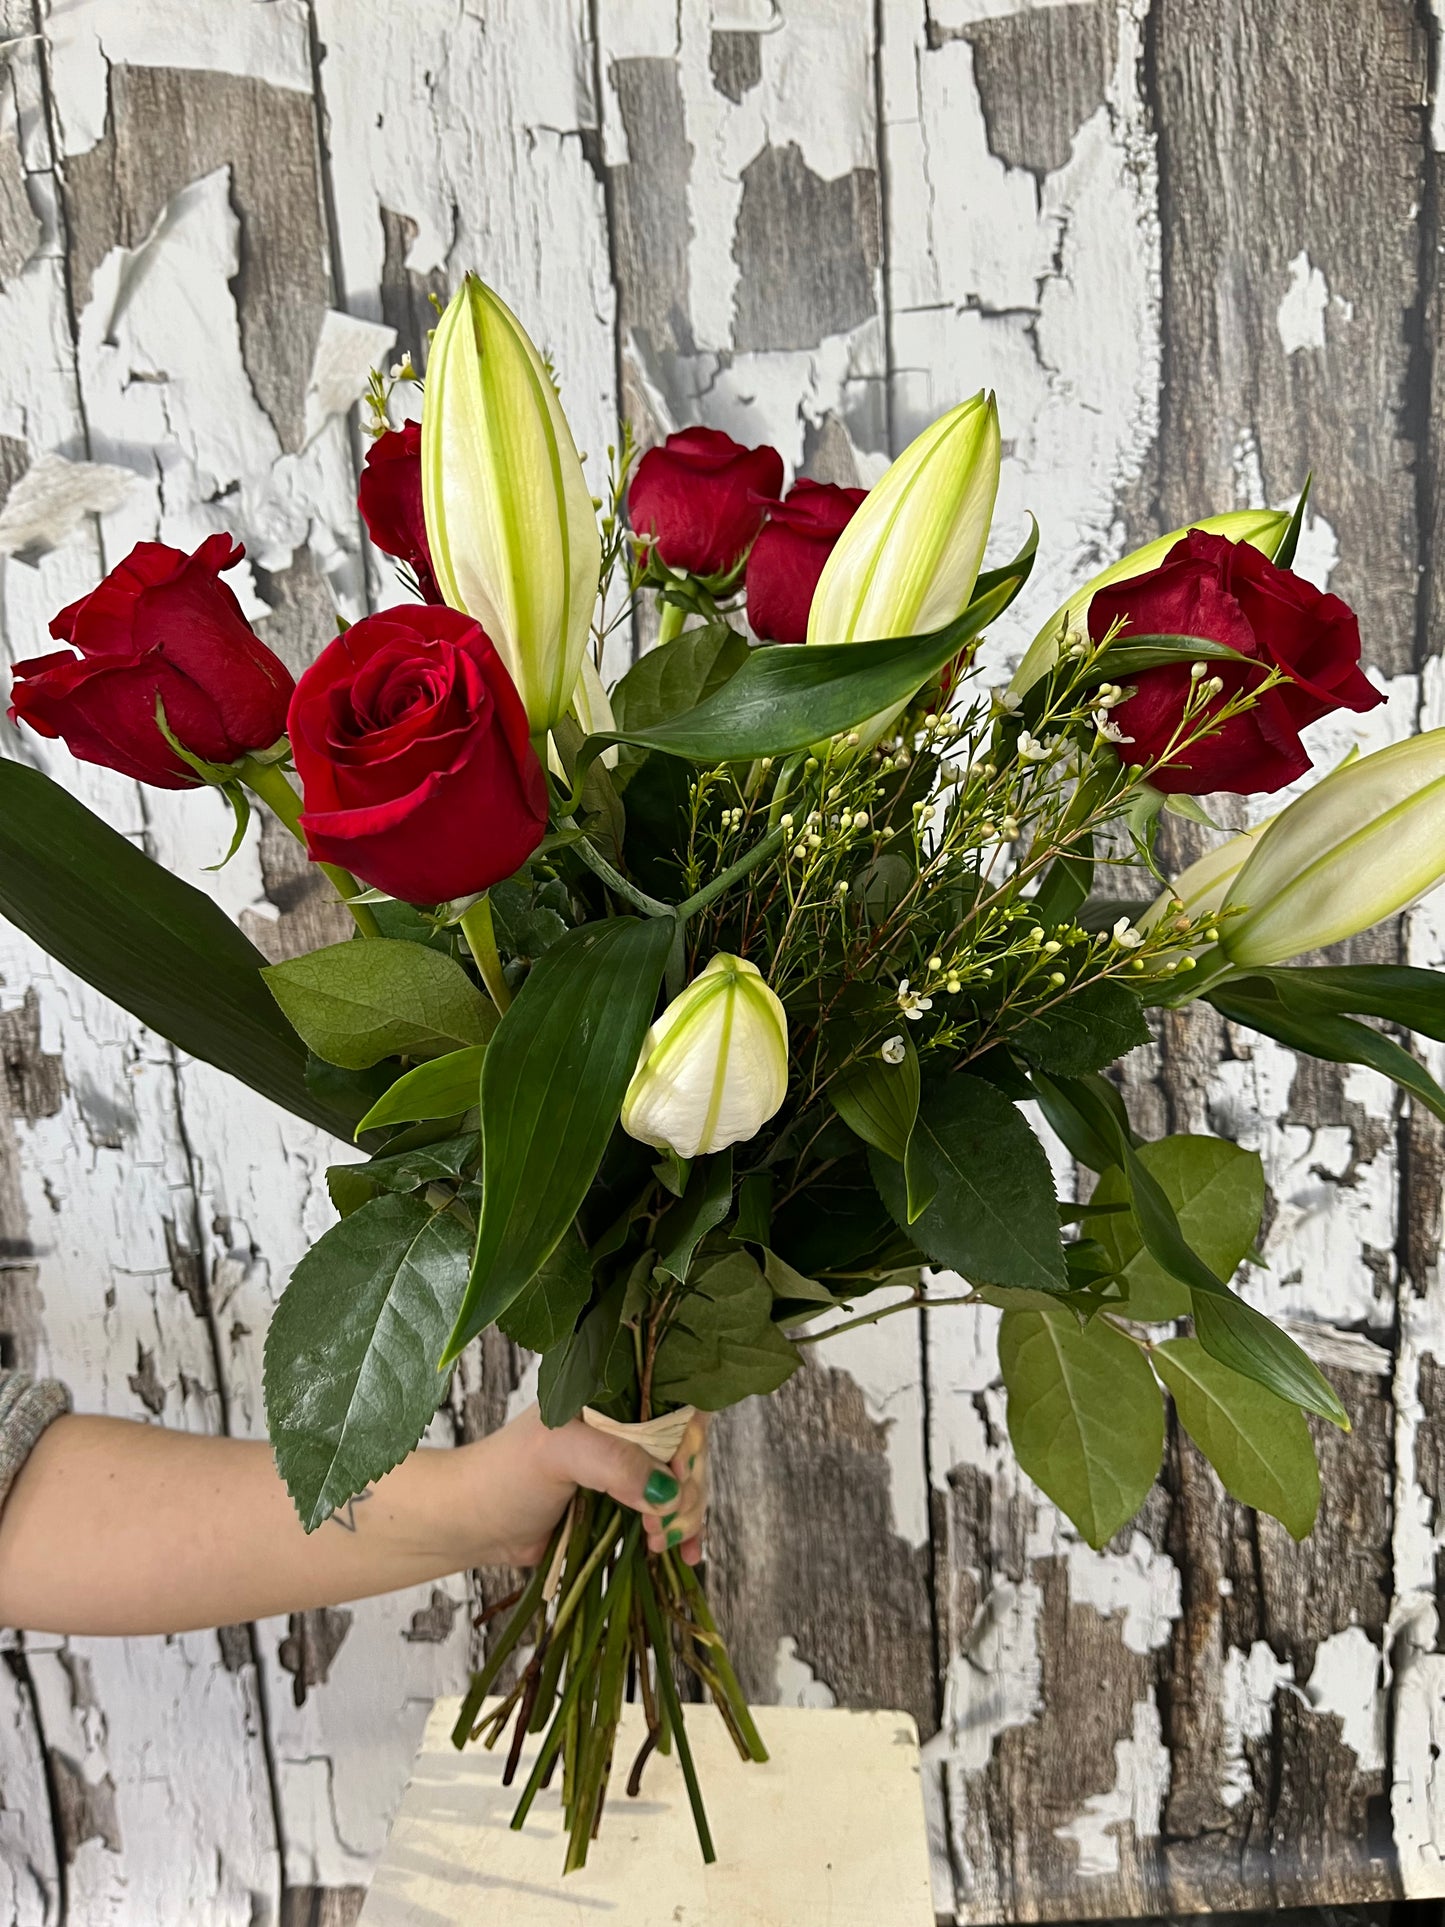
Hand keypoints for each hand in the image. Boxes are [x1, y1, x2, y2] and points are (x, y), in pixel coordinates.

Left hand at [464, 1404, 709, 1568]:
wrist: (473, 1523)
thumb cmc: (505, 1473)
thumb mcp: (558, 1454)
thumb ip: (614, 1463)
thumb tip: (668, 1492)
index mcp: (613, 1396)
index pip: (677, 1403)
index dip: (689, 1441)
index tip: (679, 1477)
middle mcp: (627, 1425)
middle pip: (687, 1449)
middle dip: (687, 1489)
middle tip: (663, 1523)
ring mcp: (628, 1466)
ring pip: (683, 1484)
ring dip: (684, 1515)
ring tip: (659, 1541)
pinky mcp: (626, 1503)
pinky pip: (669, 1514)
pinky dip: (682, 1532)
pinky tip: (686, 1554)